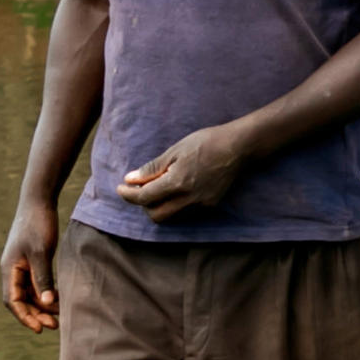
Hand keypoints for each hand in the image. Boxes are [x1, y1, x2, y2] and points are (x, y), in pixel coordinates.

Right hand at [0, 196, 60, 332]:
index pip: (12, 301)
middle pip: (21, 300)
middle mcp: (13, 270)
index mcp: (10, 269)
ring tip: (60, 315)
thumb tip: (46, 303)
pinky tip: (60, 299)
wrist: (38, 201)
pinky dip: (46, 293)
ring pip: (30, 293)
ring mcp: (22, 266)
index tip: (40, 328)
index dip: (24, 317)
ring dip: (43, 306)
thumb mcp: (41, 253)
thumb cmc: (37, 225)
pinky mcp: (32, 261)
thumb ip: (43, 278)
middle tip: (54, 326)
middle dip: (36, 314)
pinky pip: (36, 284)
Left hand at [116, 123, 248, 221]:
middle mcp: (189, 199)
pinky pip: (186, 212)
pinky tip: (177, 189)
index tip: (121, 189)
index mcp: (178, 182)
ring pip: (172, 217)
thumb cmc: (205, 142)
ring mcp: (202, 205)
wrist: (238, 147)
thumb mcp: (175, 151)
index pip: (145, 197)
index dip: (128, 195)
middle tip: (141, 189)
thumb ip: (152, 168)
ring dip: (160, 206)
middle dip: (145, 206)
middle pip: (157, 216)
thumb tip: (131, 180)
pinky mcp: (211, 205)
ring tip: (159, 187)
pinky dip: (175, 204)